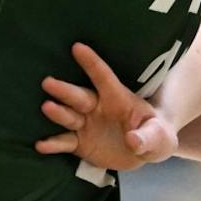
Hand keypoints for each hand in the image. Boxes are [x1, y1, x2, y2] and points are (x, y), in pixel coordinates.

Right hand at [35, 43, 179, 170]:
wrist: (145, 153)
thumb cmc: (155, 135)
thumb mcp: (159, 138)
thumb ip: (147, 137)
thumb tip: (133, 140)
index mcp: (118, 99)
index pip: (104, 78)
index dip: (92, 63)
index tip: (77, 47)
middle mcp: (97, 107)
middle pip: (80, 96)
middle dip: (65, 90)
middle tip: (47, 82)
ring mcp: (86, 124)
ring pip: (69, 116)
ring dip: (57, 113)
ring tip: (46, 107)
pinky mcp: (79, 143)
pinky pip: (64, 142)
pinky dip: (53, 144)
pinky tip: (41, 145)